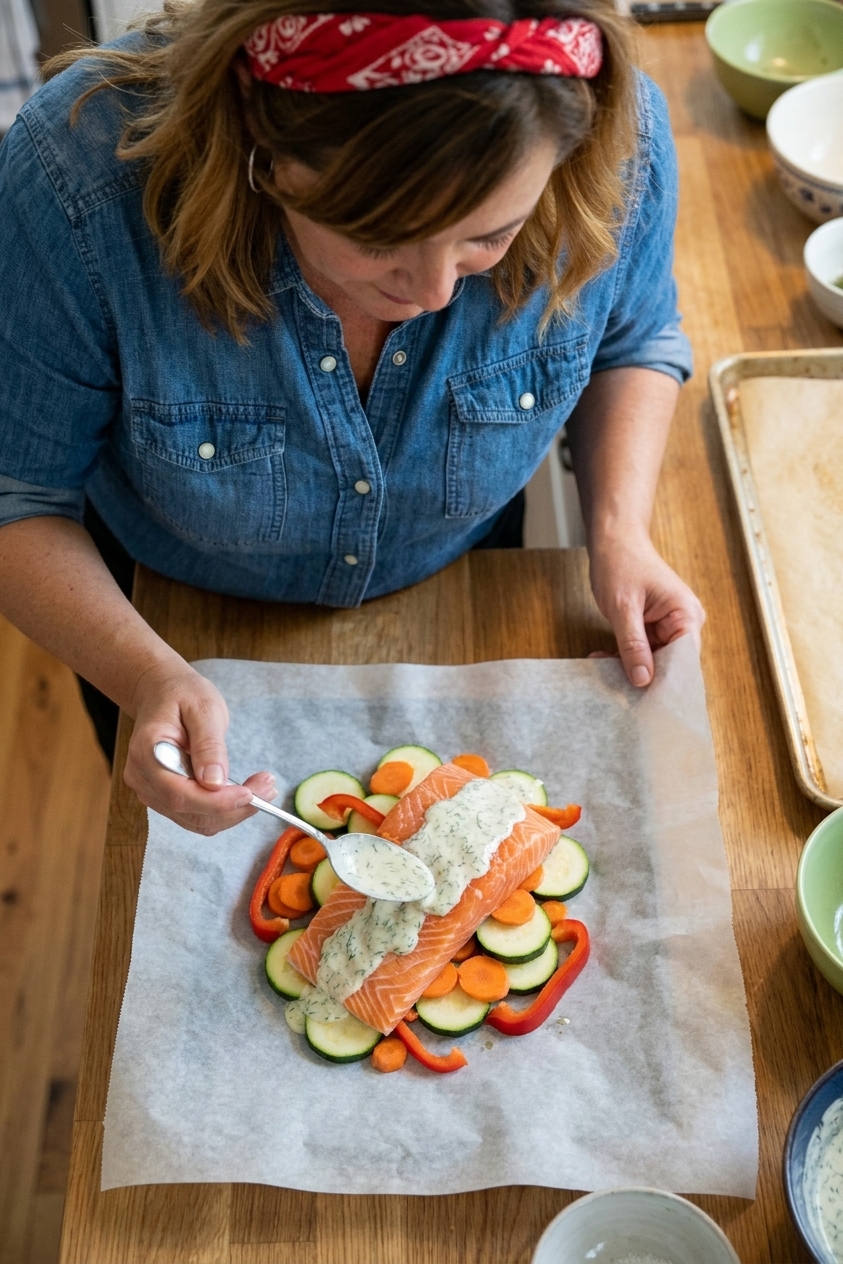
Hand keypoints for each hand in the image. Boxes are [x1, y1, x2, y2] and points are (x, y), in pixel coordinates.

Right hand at [124, 660, 276, 834]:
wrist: (162, 693)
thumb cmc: (182, 695)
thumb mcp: (203, 709)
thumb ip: (209, 745)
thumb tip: (215, 783)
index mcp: (148, 753)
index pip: (179, 793)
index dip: (217, 802)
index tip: (250, 794)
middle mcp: (143, 779)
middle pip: (189, 812)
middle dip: (233, 808)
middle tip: (268, 788)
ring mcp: (151, 791)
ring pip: (196, 819)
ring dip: (232, 812)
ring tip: (263, 787)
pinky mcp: (164, 797)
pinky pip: (196, 814)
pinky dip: (223, 809)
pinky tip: (243, 791)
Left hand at [588, 528, 704, 686]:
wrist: (613, 540)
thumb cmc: (621, 563)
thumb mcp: (623, 607)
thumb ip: (633, 644)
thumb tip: (643, 680)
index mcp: (686, 615)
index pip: (685, 662)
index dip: (667, 683)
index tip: (645, 702)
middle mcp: (683, 623)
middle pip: (670, 666)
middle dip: (642, 677)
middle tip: (616, 690)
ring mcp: (667, 627)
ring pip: (652, 662)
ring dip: (627, 667)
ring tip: (602, 667)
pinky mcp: (651, 629)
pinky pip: (640, 652)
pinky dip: (621, 657)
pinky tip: (600, 658)